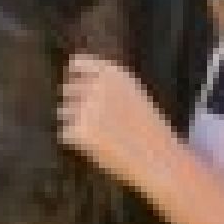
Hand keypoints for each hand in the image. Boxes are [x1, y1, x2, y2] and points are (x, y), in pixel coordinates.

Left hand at [57, 53, 171, 189]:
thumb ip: (104, 82)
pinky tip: (100, 147)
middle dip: (76, 103)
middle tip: (100, 123)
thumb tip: (72, 76)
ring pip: (64, 112)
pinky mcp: (79, 131)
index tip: (79, 89)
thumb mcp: (132, 93)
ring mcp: (87, 107)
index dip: (75, 77)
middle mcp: (97, 86)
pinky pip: (65, 133)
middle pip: (68, 89)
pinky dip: (78, 141)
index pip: (76, 64)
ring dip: (76, 123)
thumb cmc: (148, 129)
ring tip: (104, 136)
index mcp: (112, 73)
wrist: (160, 159)